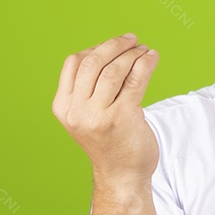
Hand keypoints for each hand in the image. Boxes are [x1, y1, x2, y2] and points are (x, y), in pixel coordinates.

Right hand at [52, 33, 160, 187]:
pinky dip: (146, 63)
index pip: (74, 63)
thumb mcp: (85, 115)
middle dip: (115, 45)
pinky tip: (152, 57)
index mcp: (63, 107)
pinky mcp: (123, 117)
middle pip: (94, 62)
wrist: (121, 175)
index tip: (113, 45)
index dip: (95, 48)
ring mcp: (98, 115)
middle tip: (132, 39)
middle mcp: (76, 111)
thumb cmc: (107, 140)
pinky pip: (136, 79)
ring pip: (115, 69)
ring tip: (144, 50)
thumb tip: (106, 49)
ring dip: (133, 54)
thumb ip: (87, 88)